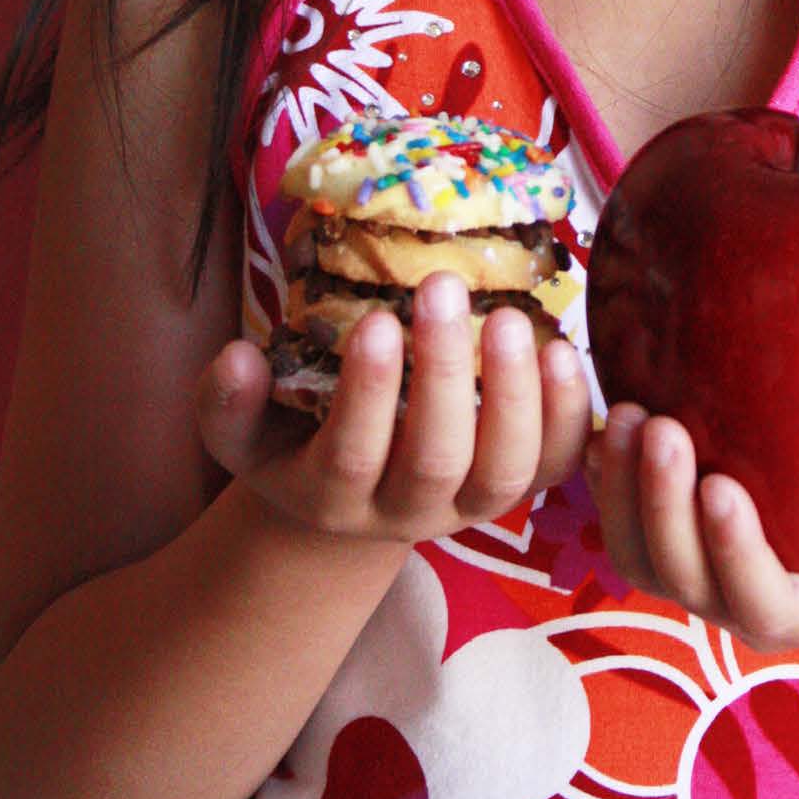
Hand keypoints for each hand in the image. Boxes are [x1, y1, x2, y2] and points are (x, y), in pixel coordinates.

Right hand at [197, 271, 592, 543]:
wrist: (352, 498)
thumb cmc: (297, 440)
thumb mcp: (247, 431)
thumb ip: (230, 402)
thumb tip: (235, 359)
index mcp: (334, 496)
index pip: (353, 454)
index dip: (368, 393)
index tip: (377, 322)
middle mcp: (408, 510)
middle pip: (436, 460)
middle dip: (444, 374)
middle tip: (444, 288)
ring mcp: (470, 505)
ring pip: (505, 470)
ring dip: (516, 395)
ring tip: (510, 319)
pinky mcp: (523, 486)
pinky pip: (558, 465)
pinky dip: (568, 415)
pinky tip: (563, 351)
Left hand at [583, 387, 798, 651]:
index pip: (762, 602)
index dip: (735, 552)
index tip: (723, 486)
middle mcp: (741, 607)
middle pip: (682, 576)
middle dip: (663, 505)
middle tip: (662, 428)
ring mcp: (696, 580)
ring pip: (637, 555)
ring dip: (622, 490)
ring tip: (629, 414)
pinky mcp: (664, 545)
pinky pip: (618, 526)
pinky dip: (604, 482)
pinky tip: (600, 424)